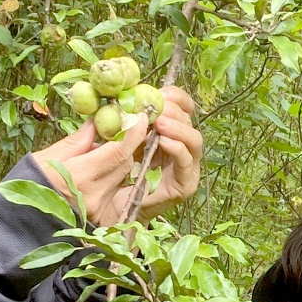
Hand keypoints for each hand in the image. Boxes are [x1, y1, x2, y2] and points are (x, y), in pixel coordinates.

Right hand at [31, 118, 147, 224]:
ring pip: (123, 178)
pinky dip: (112, 178)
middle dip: (125, 145)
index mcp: (79, 176)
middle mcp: (94, 196)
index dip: (134, 132)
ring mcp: (99, 210)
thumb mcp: (45, 158)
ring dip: (118, 162)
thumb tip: (97, 122)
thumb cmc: (27, 186)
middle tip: (117, 131)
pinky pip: (116, 192)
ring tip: (98, 155)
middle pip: (125, 163)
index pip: (119, 151)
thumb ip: (75, 141)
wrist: (19, 224)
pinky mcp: (100, 219)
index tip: (141, 116)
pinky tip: (97, 174)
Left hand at [111, 86, 203, 220]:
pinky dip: (179, 150)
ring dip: (179, 128)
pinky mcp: (183, 185)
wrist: (107, 209)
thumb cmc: (107, 173)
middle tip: (157, 107)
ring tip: (160, 123)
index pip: (182, 108)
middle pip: (189, 121)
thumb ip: (116, 121)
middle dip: (175, 111)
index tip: (161, 92)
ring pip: (194, 141)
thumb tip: (116, 100)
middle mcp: (179, 147)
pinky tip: (164, 141)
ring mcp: (184, 167)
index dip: (176, 98)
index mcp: (166, 132)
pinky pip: (188, 165)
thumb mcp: (110, 140)